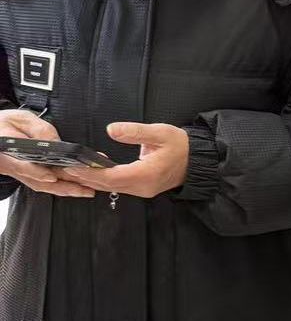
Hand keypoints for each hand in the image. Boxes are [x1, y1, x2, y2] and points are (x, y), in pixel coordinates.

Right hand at [0, 110, 94, 197]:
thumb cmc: (5, 124)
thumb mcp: (21, 119)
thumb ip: (38, 129)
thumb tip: (56, 141)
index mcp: (5, 153)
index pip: (21, 165)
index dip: (36, 172)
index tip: (51, 176)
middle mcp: (11, 167)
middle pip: (38, 180)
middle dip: (63, 185)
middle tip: (85, 187)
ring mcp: (19, 174)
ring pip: (42, 186)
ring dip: (65, 190)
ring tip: (87, 190)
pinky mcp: (26, 176)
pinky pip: (43, 185)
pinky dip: (60, 187)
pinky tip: (77, 188)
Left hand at [62, 122, 188, 198]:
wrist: (197, 160)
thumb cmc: (181, 146)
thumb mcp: (160, 132)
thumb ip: (135, 131)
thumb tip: (112, 129)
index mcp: (146, 174)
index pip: (111, 176)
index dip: (90, 172)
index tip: (73, 166)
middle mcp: (142, 187)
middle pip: (106, 185)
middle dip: (84, 177)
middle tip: (63, 167)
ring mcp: (142, 190)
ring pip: (110, 187)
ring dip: (91, 179)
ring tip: (72, 168)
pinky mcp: (141, 188)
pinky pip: (117, 186)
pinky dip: (102, 179)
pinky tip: (93, 170)